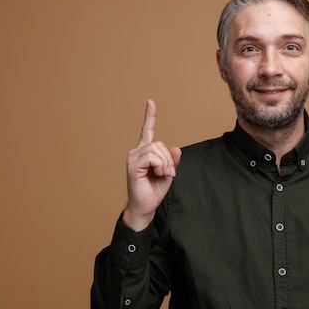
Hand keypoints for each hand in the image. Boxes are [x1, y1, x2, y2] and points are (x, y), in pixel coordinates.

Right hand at [122, 100, 181, 230]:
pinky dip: (160, 165)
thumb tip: (175, 148)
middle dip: (168, 159)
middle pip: (159, 144)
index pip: (147, 131)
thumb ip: (172, 160)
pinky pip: (152, 157)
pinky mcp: (132, 165)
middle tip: (167, 173)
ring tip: (161, 174)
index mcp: (144, 152)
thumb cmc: (154, 191)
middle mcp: (136, 152)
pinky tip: (157, 174)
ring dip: (165, 163)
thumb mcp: (168, 173)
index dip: (150, 116)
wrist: (145, 207)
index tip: (150, 102)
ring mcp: (132, 158)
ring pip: (157, 149)